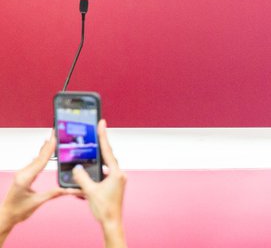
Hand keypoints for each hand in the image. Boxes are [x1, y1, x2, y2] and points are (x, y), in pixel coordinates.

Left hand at [0, 137, 79, 242]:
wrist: (6, 216)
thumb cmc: (18, 211)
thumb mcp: (38, 202)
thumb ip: (55, 193)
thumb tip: (70, 189)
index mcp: (25, 179)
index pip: (41, 161)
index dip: (49, 149)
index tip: (55, 138)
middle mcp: (23, 174)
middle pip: (39, 157)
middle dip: (48, 144)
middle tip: (55, 131)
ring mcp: (22, 174)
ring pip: (37, 159)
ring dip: (45, 149)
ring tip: (53, 138)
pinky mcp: (24, 176)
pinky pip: (34, 163)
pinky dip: (42, 155)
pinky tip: (45, 151)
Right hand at [72, 120, 126, 247]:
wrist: (111, 222)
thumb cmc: (104, 208)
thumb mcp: (90, 191)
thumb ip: (82, 178)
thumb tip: (77, 168)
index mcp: (116, 173)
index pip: (107, 151)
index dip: (103, 136)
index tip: (102, 123)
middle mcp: (118, 174)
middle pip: (106, 157)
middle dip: (98, 147)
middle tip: (94, 133)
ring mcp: (116, 180)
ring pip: (103, 167)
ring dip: (95, 163)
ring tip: (86, 154)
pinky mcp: (113, 186)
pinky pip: (102, 175)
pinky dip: (94, 174)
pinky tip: (85, 175)